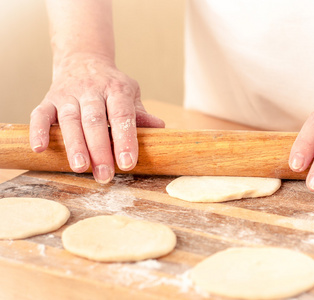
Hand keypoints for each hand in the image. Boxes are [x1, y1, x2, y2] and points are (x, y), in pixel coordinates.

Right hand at [29, 53, 164, 182]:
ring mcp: (68, 94)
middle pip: (95, 121)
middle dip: (100, 150)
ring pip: (70, 120)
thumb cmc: (111, 85)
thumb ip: (141, 114)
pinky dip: (39, 130)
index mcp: (116, 90)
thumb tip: (160, 128)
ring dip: (74, 145)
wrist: (83, 60)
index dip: (125, 140)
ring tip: (80, 167)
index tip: (127, 163)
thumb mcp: (130, 94)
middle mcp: (91, 90)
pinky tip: (40, 149)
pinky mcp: (49, 99)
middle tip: (105, 175)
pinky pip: (40, 114)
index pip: (122, 115)